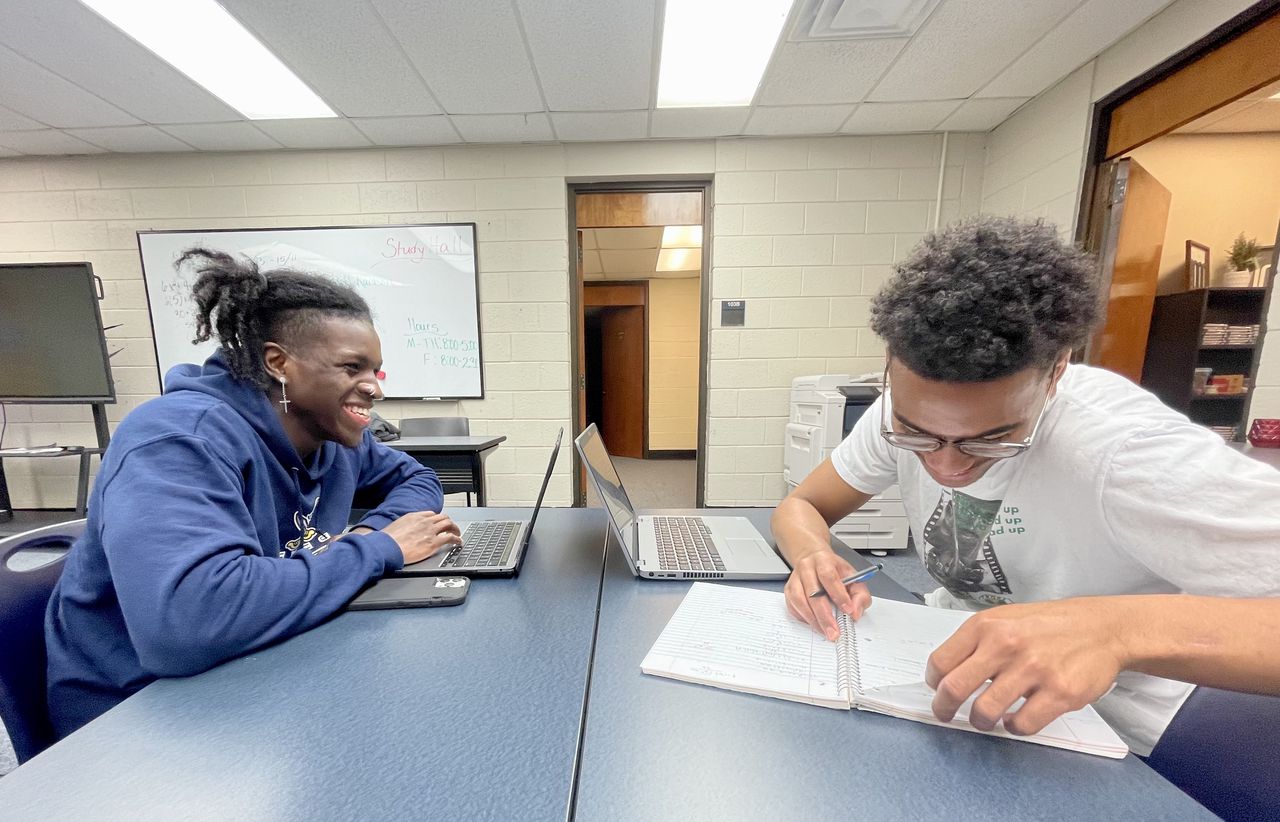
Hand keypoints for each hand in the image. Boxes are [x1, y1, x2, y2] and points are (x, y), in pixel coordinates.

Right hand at [381, 511, 462, 564]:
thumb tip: (403, 531)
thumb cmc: (387, 540)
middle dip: (449, 522)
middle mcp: (424, 521)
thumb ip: (404, 526)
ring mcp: (430, 531)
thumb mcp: (395, 527)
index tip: (439, 523)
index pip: (431, 514)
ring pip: (449, 524)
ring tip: (458, 533)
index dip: (437, 519)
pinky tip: (458, 542)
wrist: (387, 547)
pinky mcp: (433, 542)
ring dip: (455, 529)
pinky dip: (457, 539)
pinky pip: (450, 538)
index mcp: (414, 516)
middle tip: (451, 527)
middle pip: (442, 517)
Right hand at [783, 549, 871, 641]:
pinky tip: (814, 623)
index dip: (838, 594)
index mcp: (824, 560)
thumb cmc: (835, 571)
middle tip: (834, 632)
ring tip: (825, 631)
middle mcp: (806, 568)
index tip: (848, 610)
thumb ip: (860, 595)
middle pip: (813, 593)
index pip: (828, 576)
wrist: (814, 560)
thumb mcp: (854, 578)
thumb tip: (855, 613)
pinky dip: (803, 618)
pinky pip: (793, 607)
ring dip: (813, 620)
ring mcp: (795, 579)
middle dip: (824, 616)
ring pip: (800, 601)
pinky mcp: (789, 590)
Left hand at [925, 598, 1126, 734]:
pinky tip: (1015, 719)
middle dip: (944, 709)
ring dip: (980, 722)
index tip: (937, 690)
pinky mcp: (1059, 693)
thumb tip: (946, 676)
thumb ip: (977, 643)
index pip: (941, 661)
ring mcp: (1033, 669)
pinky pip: (1021, 724)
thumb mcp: (1005, 620)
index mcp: (986, 626)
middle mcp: (1005, 645)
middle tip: (946, 715)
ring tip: (986, 719)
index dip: (934, 682)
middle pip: (954, 688)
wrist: (1101, 628)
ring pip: (985, 711)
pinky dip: (1013, 727)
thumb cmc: (1047, 625)